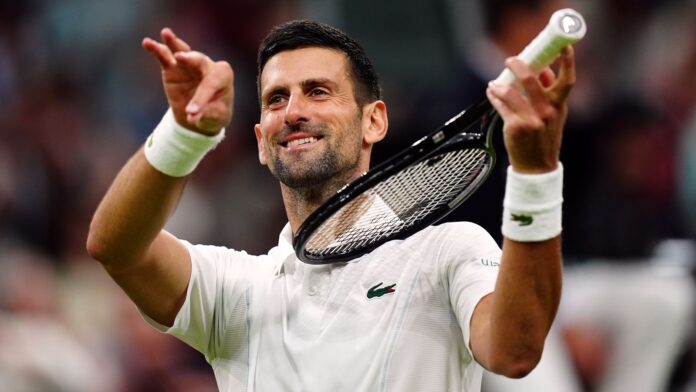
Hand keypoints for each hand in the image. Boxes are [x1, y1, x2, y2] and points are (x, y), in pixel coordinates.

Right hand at [142, 28, 233, 134]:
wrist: (201, 116)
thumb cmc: (214, 113)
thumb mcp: (216, 118)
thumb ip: (206, 115)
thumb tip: (192, 116)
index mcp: (223, 75)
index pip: (211, 83)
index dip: (201, 98)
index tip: (192, 113)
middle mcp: (207, 65)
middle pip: (199, 60)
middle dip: (190, 60)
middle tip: (180, 58)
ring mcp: (189, 64)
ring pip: (182, 51)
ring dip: (174, 43)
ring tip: (166, 34)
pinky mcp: (172, 67)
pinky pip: (164, 56)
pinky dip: (156, 50)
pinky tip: (147, 43)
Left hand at [486, 46, 574, 173]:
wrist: (537, 166)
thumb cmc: (544, 137)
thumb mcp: (554, 115)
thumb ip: (549, 92)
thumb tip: (542, 68)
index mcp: (559, 105)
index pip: (567, 80)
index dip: (567, 61)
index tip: (564, 46)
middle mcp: (547, 111)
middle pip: (531, 80)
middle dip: (518, 65)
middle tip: (510, 60)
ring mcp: (531, 119)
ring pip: (511, 92)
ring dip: (500, 84)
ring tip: (495, 83)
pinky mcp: (515, 127)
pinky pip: (501, 106)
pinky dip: (494, 96)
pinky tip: (492, 93)